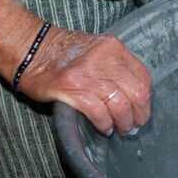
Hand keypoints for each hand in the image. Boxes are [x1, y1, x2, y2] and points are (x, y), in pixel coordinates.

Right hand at [17, 25, 151, 135]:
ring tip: (121, 129)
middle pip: (137, 92)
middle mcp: (105, 59)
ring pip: (120, 105)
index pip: (143, 76)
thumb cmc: (62, 52)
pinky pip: (98, 112)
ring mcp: (89, 74)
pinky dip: (104, 124)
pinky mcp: (72, 89)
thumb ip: (115, 64)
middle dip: (140, 114)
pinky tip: (104, 128)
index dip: (146, 98)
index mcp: (114, 48)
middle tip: (135, 125)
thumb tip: (133, 92)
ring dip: (124, 122)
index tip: (143, 109)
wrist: (30, 49)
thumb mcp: (97, 49)